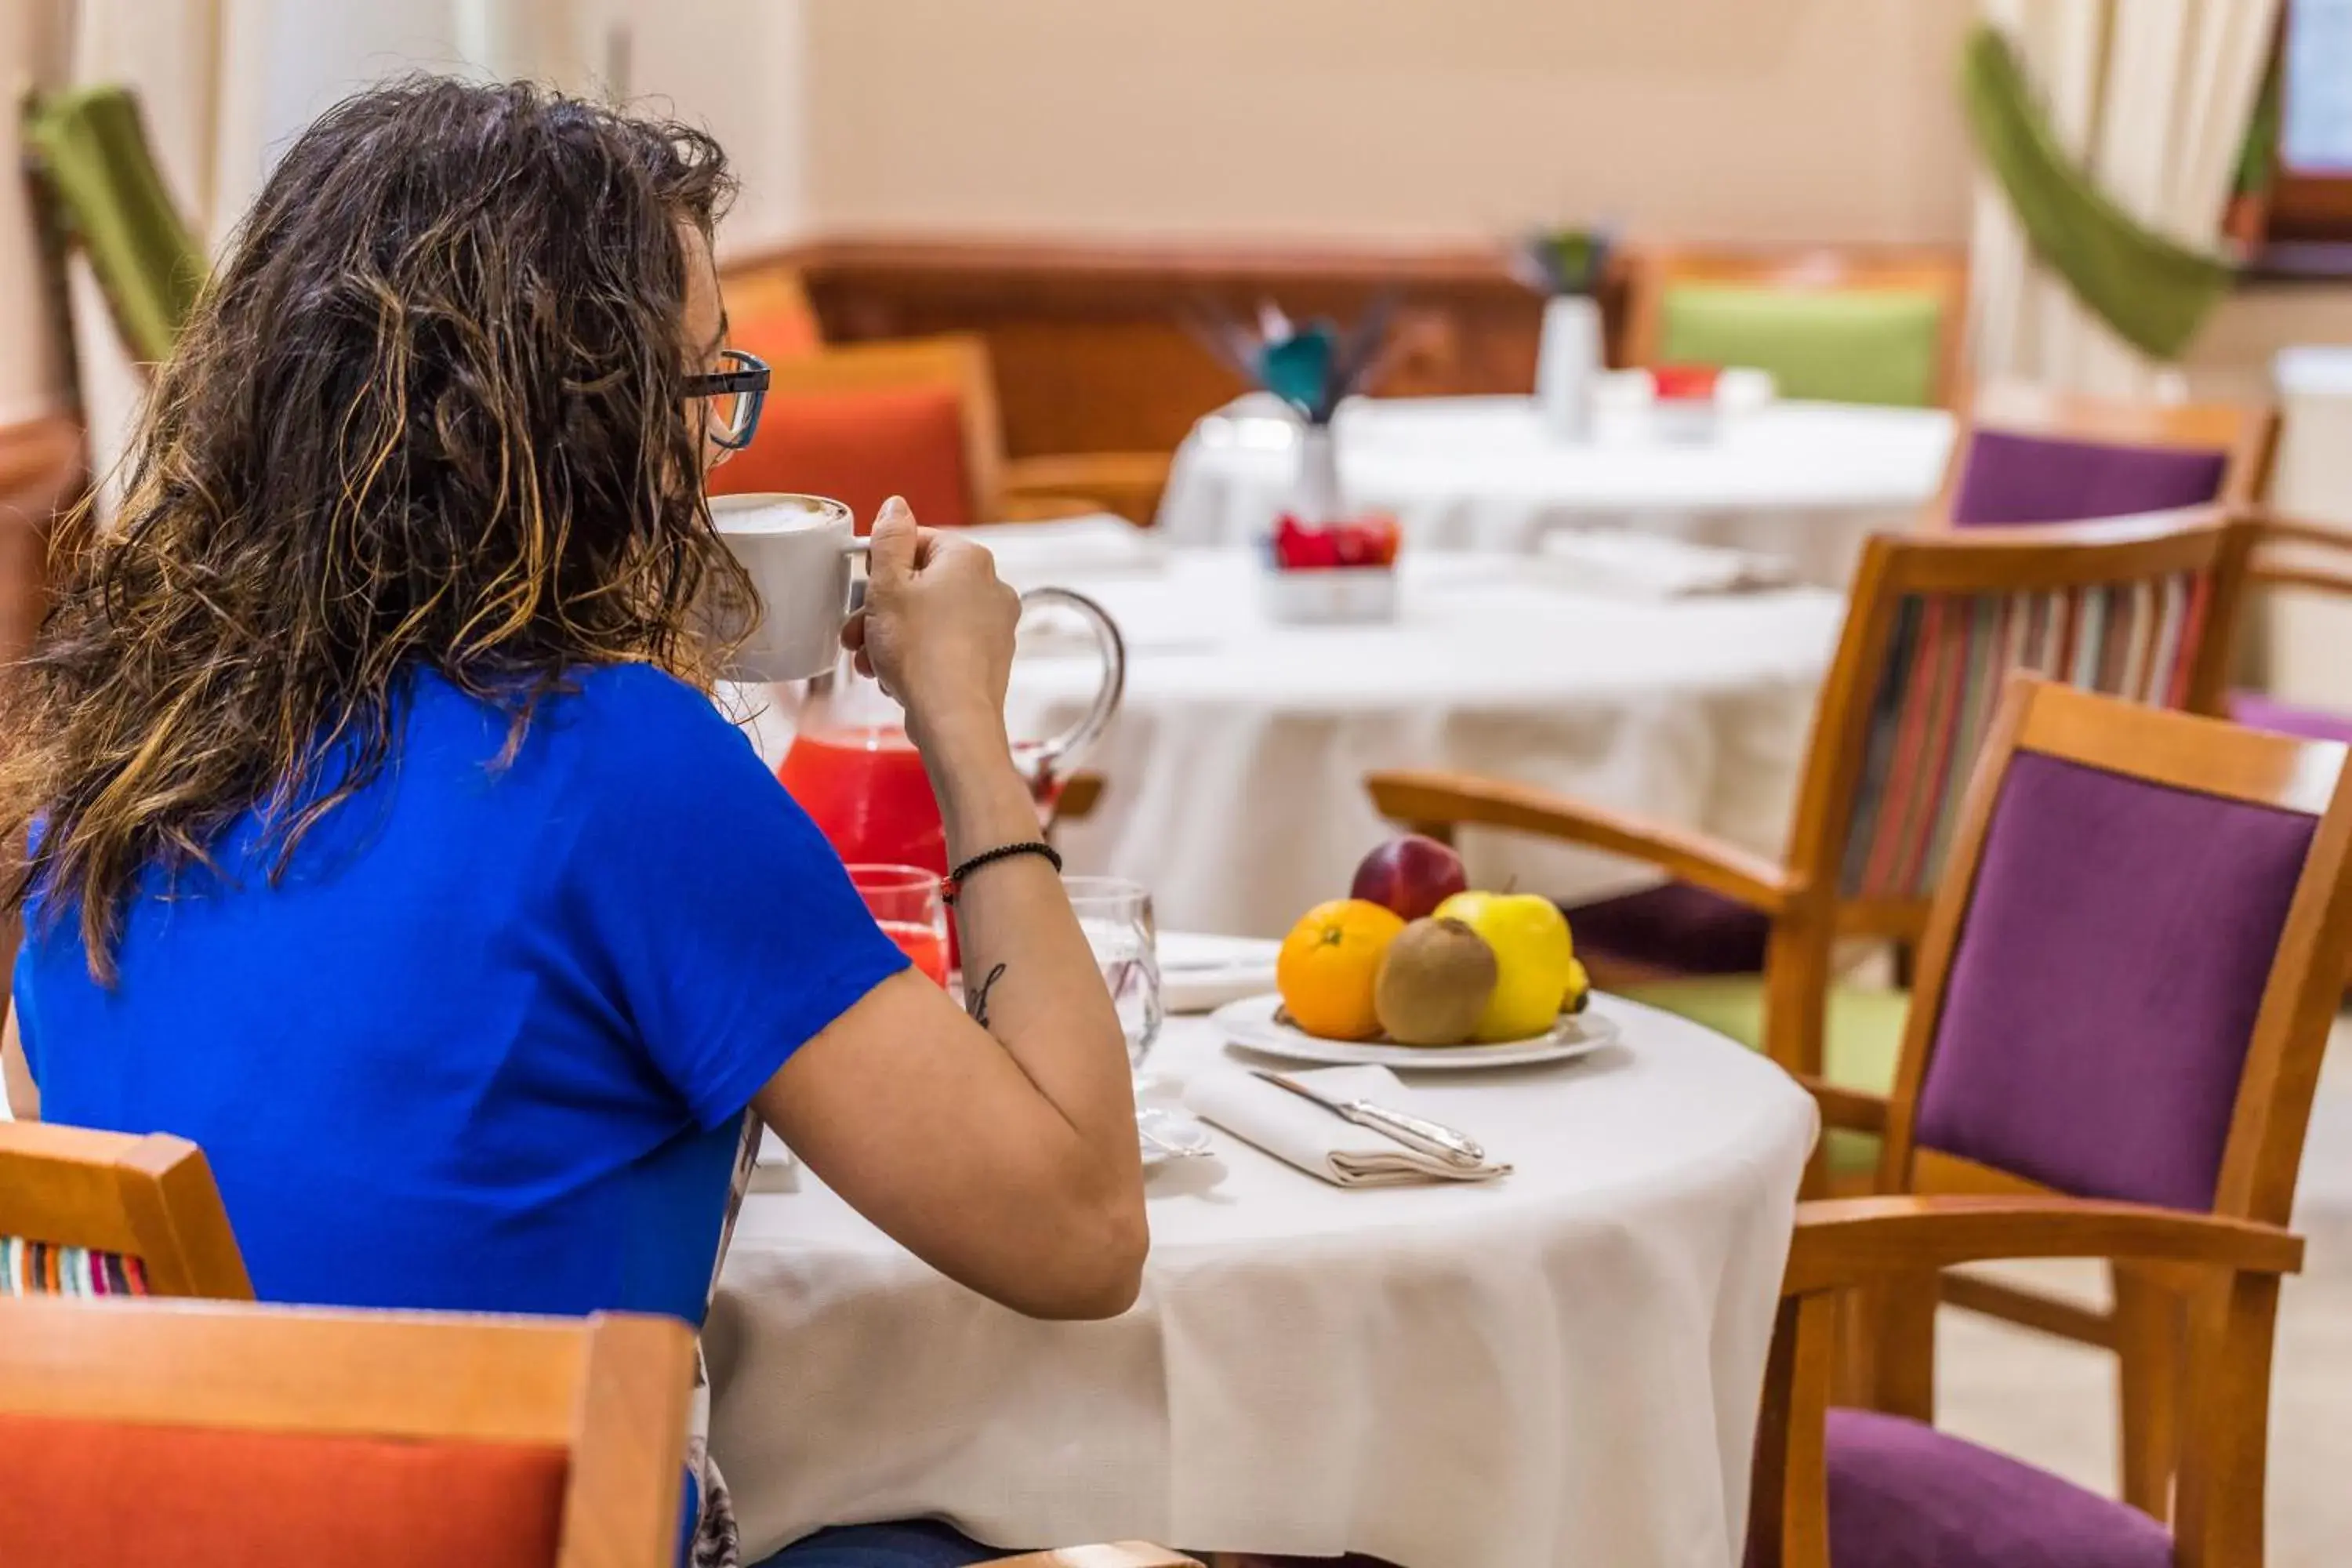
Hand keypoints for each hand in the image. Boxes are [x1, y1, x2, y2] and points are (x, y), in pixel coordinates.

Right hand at [843, 497, 1019, 747]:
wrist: (953, 717)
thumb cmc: (919, 651)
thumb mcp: (888, 586)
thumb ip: (889, 538)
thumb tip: (895, 505)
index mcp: (969, 558)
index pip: (916, 542)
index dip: (881, 565)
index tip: (863, 589)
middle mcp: (992, 586)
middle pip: (921, 584)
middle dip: (880, 609)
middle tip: (855, 634)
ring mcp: (996, 624)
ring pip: (929, 618)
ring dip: (892, 636)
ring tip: (869, 662)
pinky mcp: (991, 658)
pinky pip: (945, 645)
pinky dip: (917, 655)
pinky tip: (894, 677)